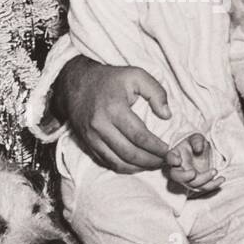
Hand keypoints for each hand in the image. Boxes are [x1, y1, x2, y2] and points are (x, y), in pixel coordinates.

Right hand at [53, 56, 170, 172]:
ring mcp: (91, 137)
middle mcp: (100, 126)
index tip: (169, 150)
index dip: (156, 147)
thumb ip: (156, 92)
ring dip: (139, 168)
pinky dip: (124, 167)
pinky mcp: (87, 143)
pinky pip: (106, 162)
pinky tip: (137, 164)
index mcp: (114, 109)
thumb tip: (167, 114)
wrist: (75, 82)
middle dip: (151, 161)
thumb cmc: (108, 79)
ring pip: (118, 162)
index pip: (139, 136)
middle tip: (167, 161)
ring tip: (155, 164)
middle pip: (129, 153)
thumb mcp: (135, 75)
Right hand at [163, 133, 224, 195]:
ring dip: (204, 180)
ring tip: (215, 171)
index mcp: (175, 155)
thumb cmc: (196, 143)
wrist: (202, 151)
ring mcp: (187, 178)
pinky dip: (213, 185)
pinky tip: (221, 179)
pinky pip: (204, 187)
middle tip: (193, 173)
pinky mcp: (198, 183)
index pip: (169, 157)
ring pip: (192, 184)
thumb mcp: (197, 138)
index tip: (178, 160)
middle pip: (176, 176)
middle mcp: (178, 168)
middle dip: (184, 177)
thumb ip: (197, 141)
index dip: (172, 160)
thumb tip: (198, 149)